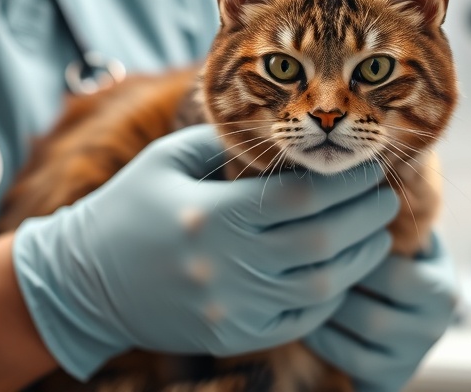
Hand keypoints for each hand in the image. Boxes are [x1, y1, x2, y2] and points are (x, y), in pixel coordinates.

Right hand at [13, 125, 398, 378]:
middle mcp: (223, 265)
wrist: (85, 280)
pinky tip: (340, 272)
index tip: (367, 166)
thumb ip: (224, 141)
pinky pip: (300, 320)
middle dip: (366, 217)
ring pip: (321, 286)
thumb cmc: (127, 207)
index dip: (344, 181)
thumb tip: (284, 135)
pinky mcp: (231, 336)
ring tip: (374, 235)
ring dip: (359, 259)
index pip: (301, 197)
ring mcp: (229, 307)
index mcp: (208, 214)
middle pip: (322, 242)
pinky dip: (330, 297)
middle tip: (386, 198)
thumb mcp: (166, 160)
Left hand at [304, 235, 455, 391]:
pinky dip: (321, 335)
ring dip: (324, 308)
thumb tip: (369, 178)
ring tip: (300, 284)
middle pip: (371, 308)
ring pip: (355, 332)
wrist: (399, 329)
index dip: (354, 254)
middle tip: (301, 265)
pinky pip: (347, 359)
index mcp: (441, 288)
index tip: (324, 236)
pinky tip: (305, 313)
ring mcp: (412, 357)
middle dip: (334, 285)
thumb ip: (392, 221)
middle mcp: (434, 326)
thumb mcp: (404, 246)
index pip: (392, 272)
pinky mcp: (390, 378)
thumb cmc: (392, 269)